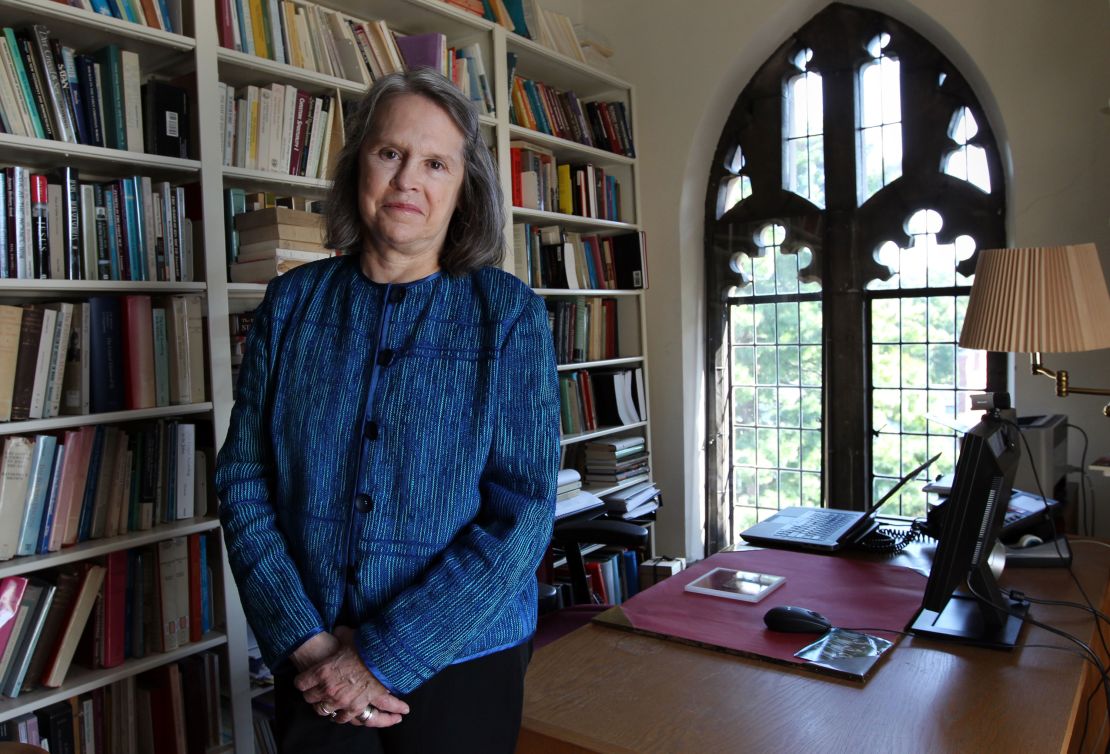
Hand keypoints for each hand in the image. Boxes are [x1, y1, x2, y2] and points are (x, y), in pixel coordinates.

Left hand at [293, 626, 409, 726]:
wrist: (384, 660)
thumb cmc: (365, 647)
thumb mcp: (348, 636)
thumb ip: (339, 634)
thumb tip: (337, 631)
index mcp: (322, 671)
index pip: (300, 683)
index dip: (302, 681)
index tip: (305, 680)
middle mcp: (327, 688)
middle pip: (309, 698)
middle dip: (311, 694)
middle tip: (316, 690)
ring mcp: (341, 700)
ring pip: (322, 710)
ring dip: (324, 705)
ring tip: (326, 702)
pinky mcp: (355, 707)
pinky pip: (341, 718)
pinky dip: (340, 716)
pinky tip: (339, 713)